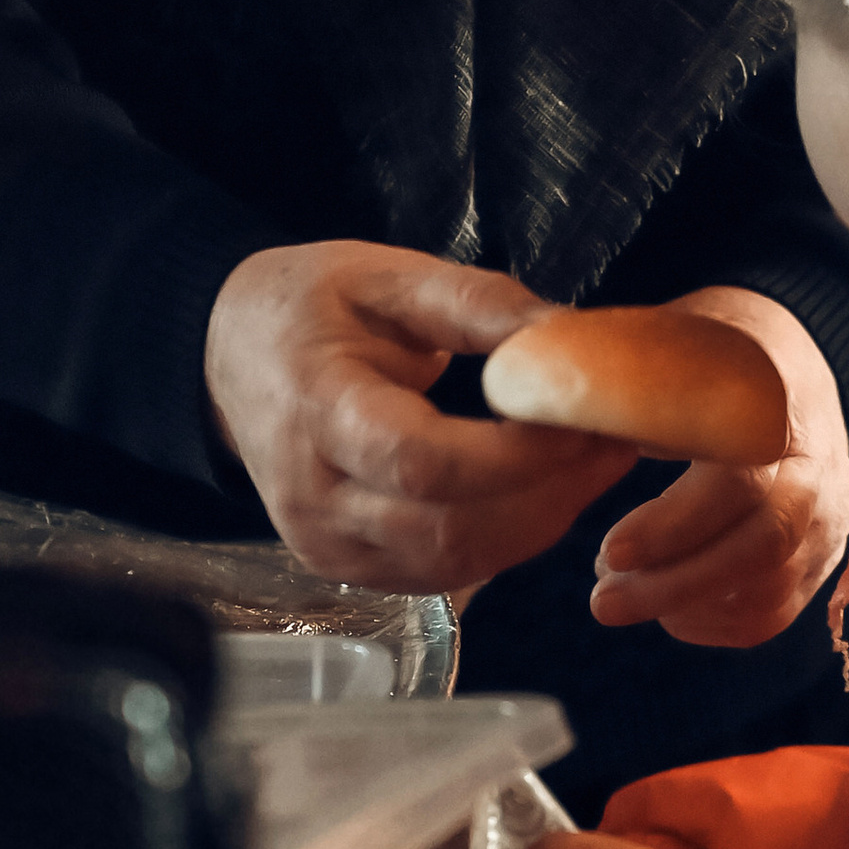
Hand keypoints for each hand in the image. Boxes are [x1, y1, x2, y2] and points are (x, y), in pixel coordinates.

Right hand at [204, 241, 631, 595]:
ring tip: (596, 458)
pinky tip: (550, 489)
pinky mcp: (352, 572)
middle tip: (618, 436)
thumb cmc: (310, 307)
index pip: (421, 461)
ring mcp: (329, 548)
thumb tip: (571, 336)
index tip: (586, 418)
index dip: (514, 453)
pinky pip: (448, 573)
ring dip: (543, 519)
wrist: (230, 358)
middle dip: (549, 491)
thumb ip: (479, 303)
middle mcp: (314, 499)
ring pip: (458, 562)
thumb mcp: (387, 275)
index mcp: (316, 410)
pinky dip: (511, 537)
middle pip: (449, 527)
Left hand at [589, 288, 848, 649]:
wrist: (787, 362)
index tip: (608, 550)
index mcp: (781, 414)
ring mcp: (826, 522)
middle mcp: (818, 473)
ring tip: (619, 595)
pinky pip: (773, 612)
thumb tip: (534, 393)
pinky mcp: (817, 559)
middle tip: (601, 599)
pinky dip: (717, 622)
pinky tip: (668, 608)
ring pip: (769, 588)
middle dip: (676, 582)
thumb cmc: (711, 352)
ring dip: (689, 604)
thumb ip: (618, 372)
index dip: (674, 524)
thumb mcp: (670, 341)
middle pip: (763, 547)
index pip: (739, 482)